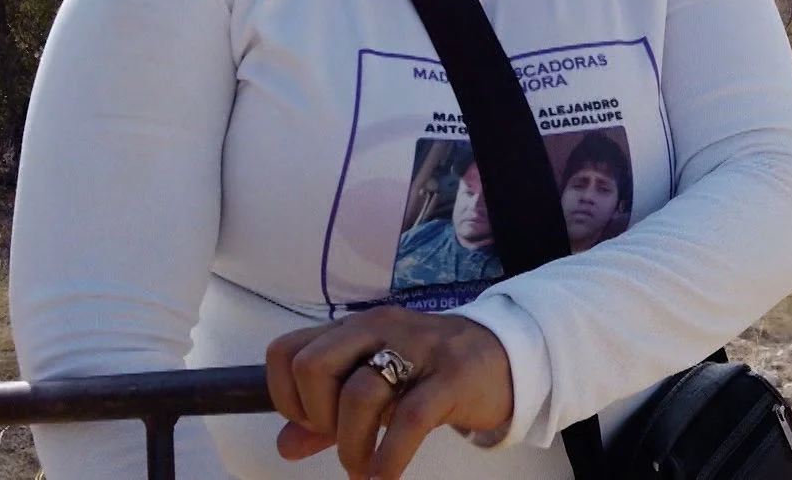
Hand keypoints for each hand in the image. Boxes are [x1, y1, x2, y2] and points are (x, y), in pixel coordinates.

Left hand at [266, 307, 514, 479]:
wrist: (506, 353)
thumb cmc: (430, 372)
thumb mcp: (376, 386)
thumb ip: (329, 414)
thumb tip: (285, 446)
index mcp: (354, 328)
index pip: (287, 351)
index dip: (284, 396)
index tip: (311, 424)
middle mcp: (379, 328)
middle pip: (313, 366)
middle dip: (316, 416)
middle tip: (339, 441)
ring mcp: (417, 349)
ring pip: (359, 394)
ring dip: (352, 446)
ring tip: (363, 469)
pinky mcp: (451, 377)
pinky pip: (410, 419)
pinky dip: (390, 458)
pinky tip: (385, 478)